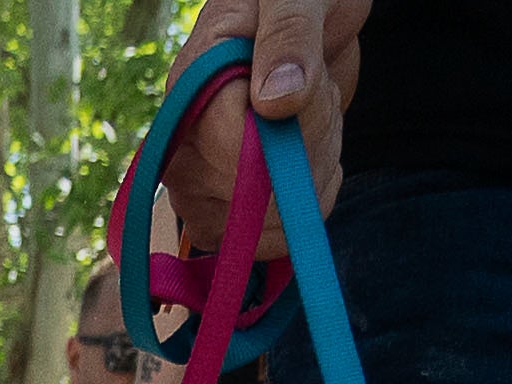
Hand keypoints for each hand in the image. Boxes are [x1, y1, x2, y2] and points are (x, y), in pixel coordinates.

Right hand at [188, 0, 358, 206]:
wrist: (320, 10)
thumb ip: (288, 37)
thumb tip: (276, 101)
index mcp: (193, 81)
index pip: (218, 146)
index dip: (269, 146)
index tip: (306, 99)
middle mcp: (190, 136)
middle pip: (231, 202)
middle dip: (299, 160)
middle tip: (317, 94)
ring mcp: (212, 171)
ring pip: (253, 226)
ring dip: (310, 177)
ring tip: (317, 112)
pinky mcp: (241, 194)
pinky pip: (274, 234)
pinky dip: (314, 198)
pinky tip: (321, 150)